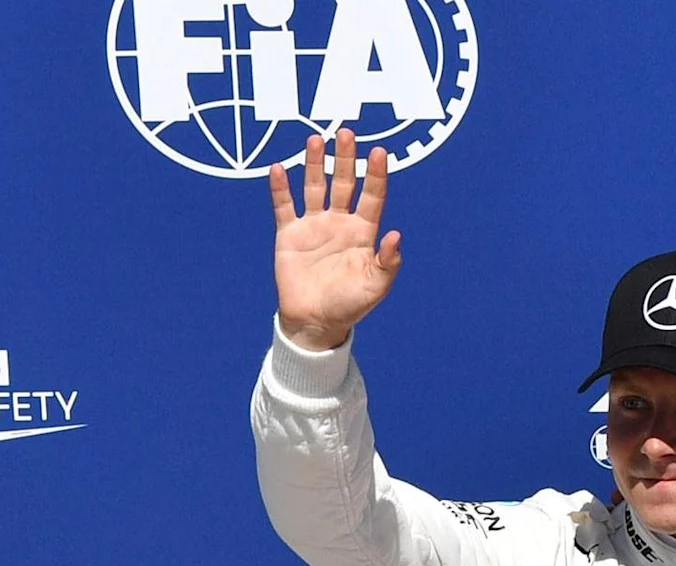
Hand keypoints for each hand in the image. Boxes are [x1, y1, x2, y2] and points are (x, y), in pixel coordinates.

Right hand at [269, 129, 401, 350]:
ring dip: (314, 164)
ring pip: (315, 186)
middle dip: (346, 159)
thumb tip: (396, 235)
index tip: (379, 152)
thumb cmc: (351, 304)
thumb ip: (387, 262)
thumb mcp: (376, 286)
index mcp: (363, 232)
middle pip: (344, 183)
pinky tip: (279, 168)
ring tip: (315, 140)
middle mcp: (340, 222)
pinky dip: (280, 188)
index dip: (376, 175)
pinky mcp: (289, 234)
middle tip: (346, 133)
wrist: (316, 322)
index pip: (372, 196)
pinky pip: (284, 206)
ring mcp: (314, 225)